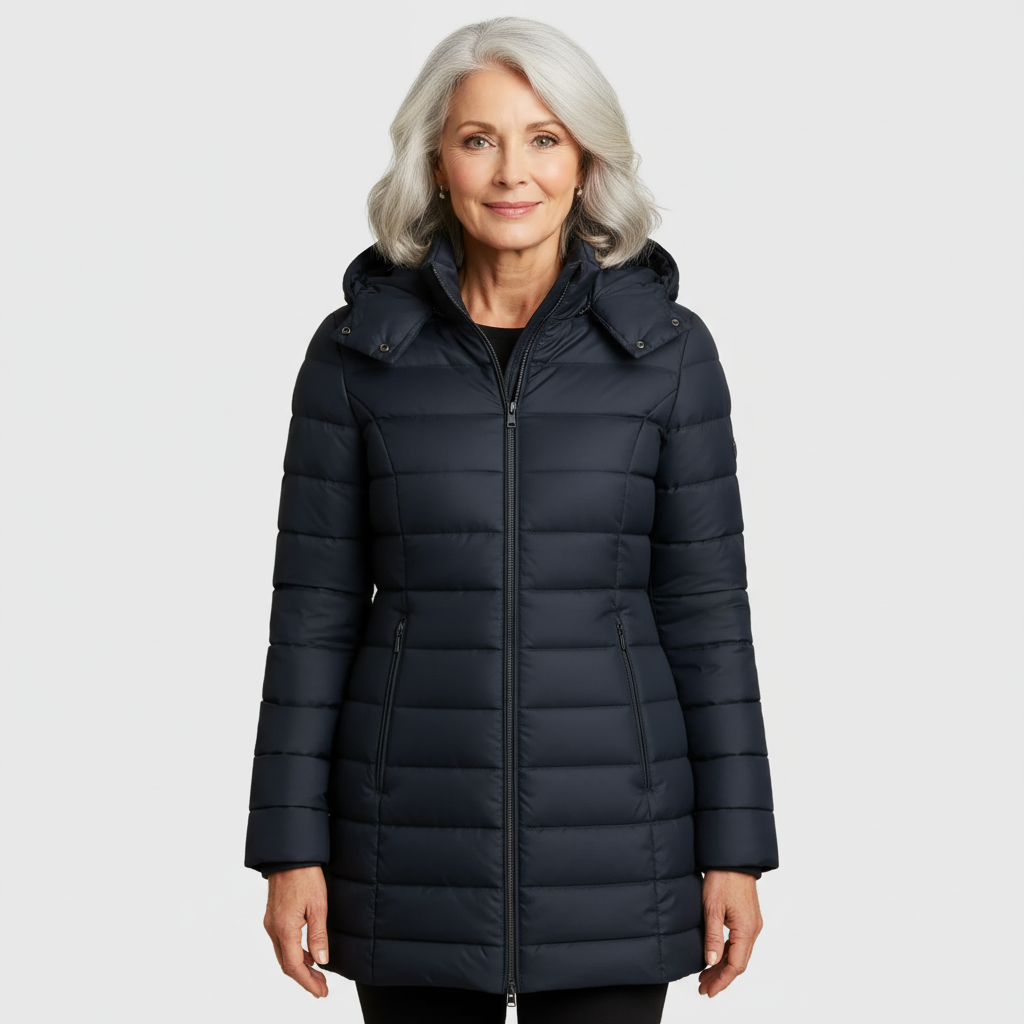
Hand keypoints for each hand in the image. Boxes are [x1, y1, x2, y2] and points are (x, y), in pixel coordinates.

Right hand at [263, 866, 330, 997]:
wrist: (290, 855)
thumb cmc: (305, 875)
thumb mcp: (318, 906)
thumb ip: (318, 936)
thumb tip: (321, 961)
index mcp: (284, 929)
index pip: (294, 966)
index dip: (308, 982)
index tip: (321, 992)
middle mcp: (273, 928)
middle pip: (287, 964)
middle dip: (304, 979)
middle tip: (321, 988)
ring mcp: (271, 922)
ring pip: (283, 954)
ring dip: (299, 966)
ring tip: (317, 975)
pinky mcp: (273, 915)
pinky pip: (282, 942)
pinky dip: (294, 953)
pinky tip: (307, 953)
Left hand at [698, 870, 763, 997]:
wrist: (733, 858)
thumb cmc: (723, 878)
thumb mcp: (712, 907)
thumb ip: (713, 936)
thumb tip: (711, 961)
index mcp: (746, 930)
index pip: (736, 966)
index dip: (722, 981)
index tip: (708, 991)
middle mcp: (753, 929)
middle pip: (739, 963)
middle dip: (721, 977)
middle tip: (704, 987)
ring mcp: (752, 923)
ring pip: (739, 953)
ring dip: (723, 966)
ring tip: (706, 976)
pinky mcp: (748, 917)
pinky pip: (740, 943)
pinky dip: (728, 953)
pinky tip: (716, 956)